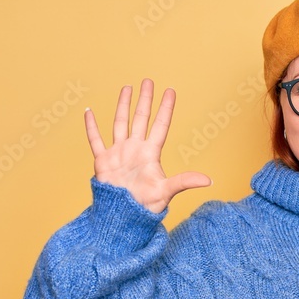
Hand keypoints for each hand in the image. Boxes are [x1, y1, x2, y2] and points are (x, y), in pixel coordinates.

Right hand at [84, 79, 210, 213]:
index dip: (165, 108)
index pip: (160, 125)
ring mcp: (118, 153)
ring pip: (120, 123)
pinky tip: (89, 111)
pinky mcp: (102, 161)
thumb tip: (209, 181)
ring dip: (123, 106)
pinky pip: (95, 140)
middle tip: (148, 81)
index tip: (170, 91)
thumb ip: (184, 182)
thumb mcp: (166, 192)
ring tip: (126, 88)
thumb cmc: (146, 207)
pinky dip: (91, 126)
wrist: (123, 218)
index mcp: (150, 154)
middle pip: (141, 118)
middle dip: (145, 100)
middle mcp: (135, 149)